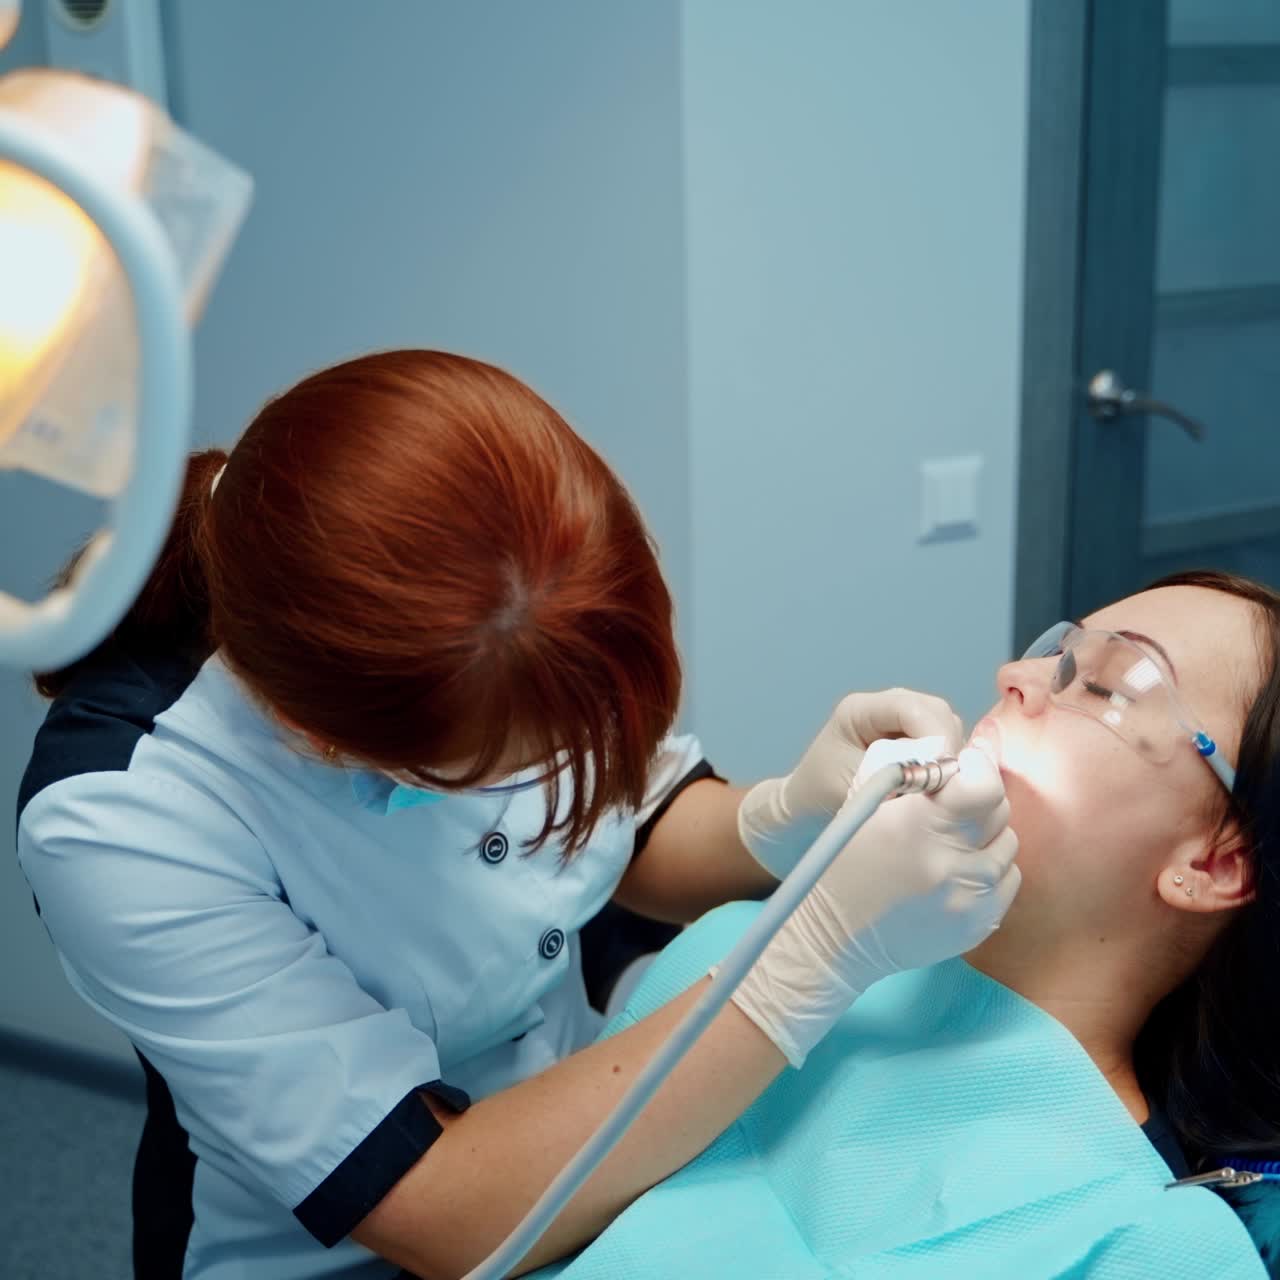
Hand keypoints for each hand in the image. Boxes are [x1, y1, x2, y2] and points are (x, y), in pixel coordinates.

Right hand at [731, 742, 1019, 1066]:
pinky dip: (989, 869)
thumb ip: (906, 773)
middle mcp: (950, 862)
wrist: (836, 938)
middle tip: (954, 804)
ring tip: (951, 842)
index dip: (977, 769)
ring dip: (985, 836)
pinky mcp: (980, 923)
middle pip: (999, 811)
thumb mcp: (862, 805)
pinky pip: (1008, 879)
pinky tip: (958, 871)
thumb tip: (949, 754)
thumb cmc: (845, 863)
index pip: (984, 785)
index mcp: (917, 826)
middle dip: (979, 799)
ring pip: (1007, 844)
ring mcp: (969, 897)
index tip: (963, 768)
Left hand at [738, 690, 963, 878]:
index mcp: (860, 710)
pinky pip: (942, 743)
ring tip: (935, 788)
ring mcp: (899, 721)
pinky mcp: (912, 738)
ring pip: (944, 726)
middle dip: (946, 746)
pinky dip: (944, 763)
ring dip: (947, 756)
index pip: (911, 708)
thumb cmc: (821, 796)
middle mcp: (883, 707)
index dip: (935, 735)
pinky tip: (932, 786)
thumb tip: (936, 775)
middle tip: (946, 784)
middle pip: (935, 711)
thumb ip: (892, 778)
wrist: (807, 806)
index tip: (944, 771)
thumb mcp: (854, 788)